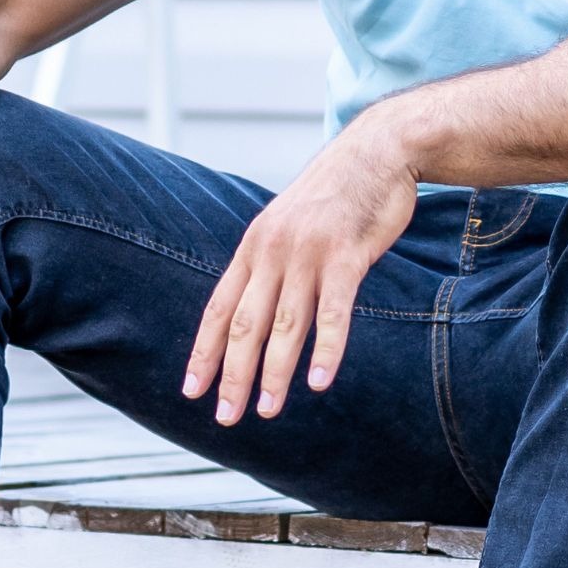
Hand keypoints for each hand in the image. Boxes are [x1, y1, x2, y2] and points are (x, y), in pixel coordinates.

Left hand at [183, 114, 419, 424]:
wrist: (377, 151)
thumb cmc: (336, 195)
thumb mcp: (288, 223)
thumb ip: (271, 262)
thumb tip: (257, 306)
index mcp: (253, 246)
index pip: (220, 308)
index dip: (204, 352)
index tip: (191, 390)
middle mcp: (272, 251)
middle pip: (245, 324)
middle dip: (232, 375)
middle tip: (225, 417)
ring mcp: (308, 253)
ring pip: (285, 325)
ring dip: (274, 373)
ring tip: (266, 410)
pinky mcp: (347, 256)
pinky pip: (333, 312)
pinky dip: (326, 350)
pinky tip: (319, 382)